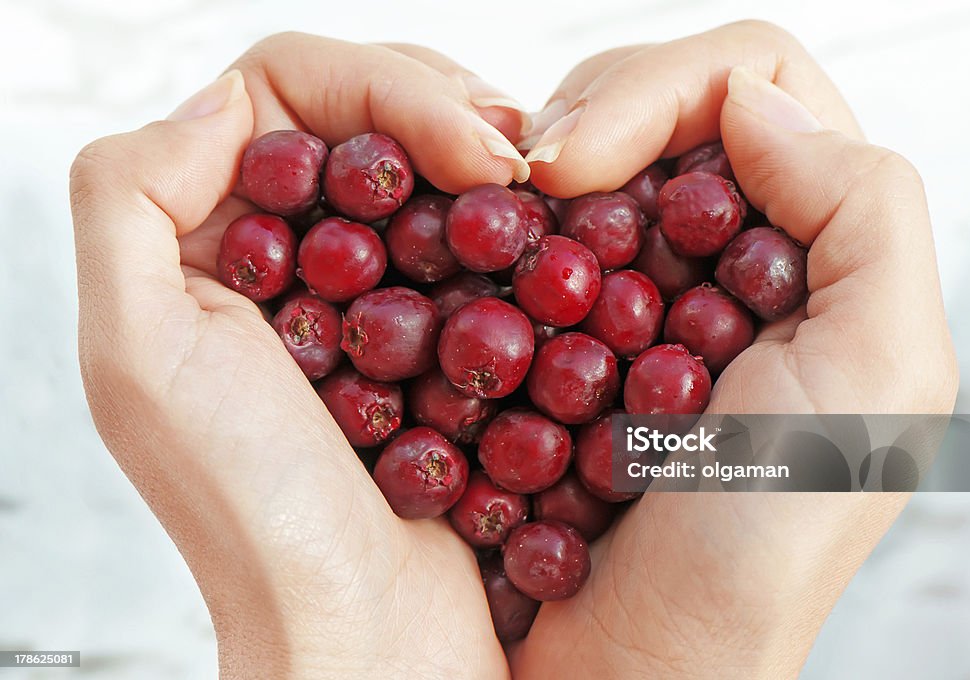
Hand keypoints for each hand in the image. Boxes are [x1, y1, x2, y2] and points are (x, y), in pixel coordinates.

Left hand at [70, 34, 530, 678]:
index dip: (383, 89)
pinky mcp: (430, 333)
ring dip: (486, 155)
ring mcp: (362, 290)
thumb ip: (130, 197)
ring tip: (541, 187)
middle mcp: (279, 251)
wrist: (364, 629)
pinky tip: (544, 235)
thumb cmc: (251, 514)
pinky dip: (509, 222)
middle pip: (362, 112)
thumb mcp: (140, 357)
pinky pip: (469, 240)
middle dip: (445, 105)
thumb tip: (227, 101)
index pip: (285, 91)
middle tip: (518, 157)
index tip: (473, 150)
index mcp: (203, 240)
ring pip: (424, 165)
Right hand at [512, 21, 956, 677]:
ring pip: (586, 166)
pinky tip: (485, 271)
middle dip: (585, 121)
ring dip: (534, 183)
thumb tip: (747, 100)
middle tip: (528, 189)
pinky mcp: (571, 338)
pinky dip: (500, 237)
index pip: (750, 83)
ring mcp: (647, 294)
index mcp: (820, 250)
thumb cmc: (758, 551)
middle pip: (659, 108)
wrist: (636, 668)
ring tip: (501, 238)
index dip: (656, 92)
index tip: (571, 166)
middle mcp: (736, 257)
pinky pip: (531, 242)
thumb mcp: (876, 379)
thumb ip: (861, 208)